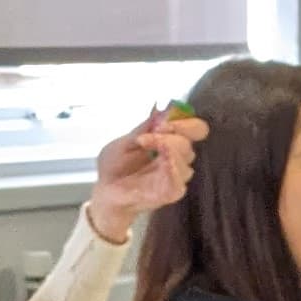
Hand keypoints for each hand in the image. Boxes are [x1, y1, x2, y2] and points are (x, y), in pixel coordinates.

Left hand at [88, 109, 200, 241]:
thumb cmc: (115, 167)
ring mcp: (175, 176)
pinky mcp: (170, 192)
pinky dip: (172, 167)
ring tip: (142, 144)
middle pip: (190, 142)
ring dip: (166, 145)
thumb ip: (146, 127)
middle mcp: (178, 158)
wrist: (104, 190)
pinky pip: (179, 179)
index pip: (196, 129)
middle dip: (169, 134)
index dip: (186, 123)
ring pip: (186, 157)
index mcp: (171, 142)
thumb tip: (165, 108)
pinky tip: (162, 161)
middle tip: (148, 133)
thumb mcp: (126, 140)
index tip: (163, 121)